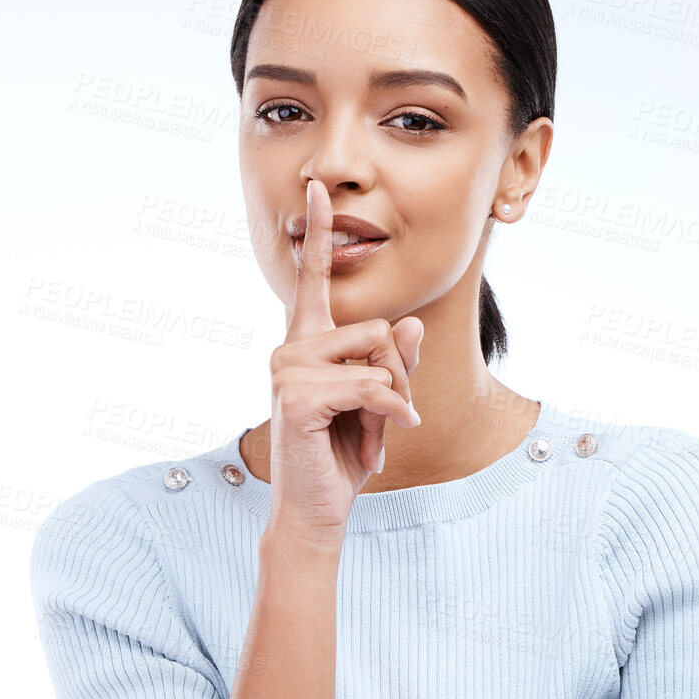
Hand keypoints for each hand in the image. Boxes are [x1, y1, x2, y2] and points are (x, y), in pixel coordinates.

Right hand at [266, 176, 423, 546]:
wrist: (317, 510)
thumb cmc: (341, 457)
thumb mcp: (379, 405)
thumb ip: (393, 363)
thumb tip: (410, 327)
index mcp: (307, 343)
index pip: (312, 280)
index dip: (318, 233)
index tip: (318, 189)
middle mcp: (292, 348)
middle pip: (376, 328)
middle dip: (397, 378)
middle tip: (388, 422)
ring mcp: (289, 369)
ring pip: (376, 355)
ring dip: (391, 402)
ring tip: (374, 437)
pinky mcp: (299, 395)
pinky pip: (370, 386)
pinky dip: (389, 414)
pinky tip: (381, 441)